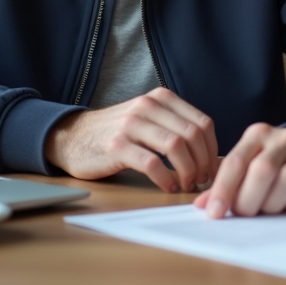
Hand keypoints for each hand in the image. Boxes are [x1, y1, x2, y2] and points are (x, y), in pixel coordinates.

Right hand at [44, 87, 218, 192]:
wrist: (73, 137)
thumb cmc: (116, 133)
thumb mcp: (148, 119)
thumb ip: (174, 127)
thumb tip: (210, 155)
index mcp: (161, 98)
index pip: (202, 123)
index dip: (212, 150)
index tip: (212, 169)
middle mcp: (147, 106)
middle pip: (192, 135)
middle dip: (203, 162)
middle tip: (202, 181)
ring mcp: (131, 125)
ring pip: (175, 146)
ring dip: (188, 171)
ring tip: (187, 184)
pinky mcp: (116, 146)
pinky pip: (152, 163)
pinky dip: (166, 179)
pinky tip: (168, 186)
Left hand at [193, 124, 285, 217]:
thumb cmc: (275, 159)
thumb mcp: (250, 161)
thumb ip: (226, 182)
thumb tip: (202, 206)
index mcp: (258, 134)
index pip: (236, 161)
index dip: (223, 189)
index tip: (214, 213)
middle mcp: (283, 138)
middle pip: (262, 172)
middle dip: (248, 200)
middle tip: (245, 213)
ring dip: (272, 204)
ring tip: (268, 207)